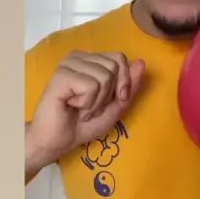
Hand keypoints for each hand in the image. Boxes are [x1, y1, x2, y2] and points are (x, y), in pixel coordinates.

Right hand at [26, 51, 144, 171]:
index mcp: (91, 59)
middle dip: (108, 95)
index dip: (123, 82)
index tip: (111, 100)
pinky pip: (91, 86)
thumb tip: (141, 63)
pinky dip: (87, 104)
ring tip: (81, 108)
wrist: (58, 141)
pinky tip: (72, 106)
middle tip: (90, 106)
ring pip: (104, 76)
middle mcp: (79, 56)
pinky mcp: (61, 75)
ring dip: (96, 102)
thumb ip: (129, 86)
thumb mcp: (115, 106)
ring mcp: (68, 64)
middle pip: (114, 66)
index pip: (119, 57)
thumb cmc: (83, 124)